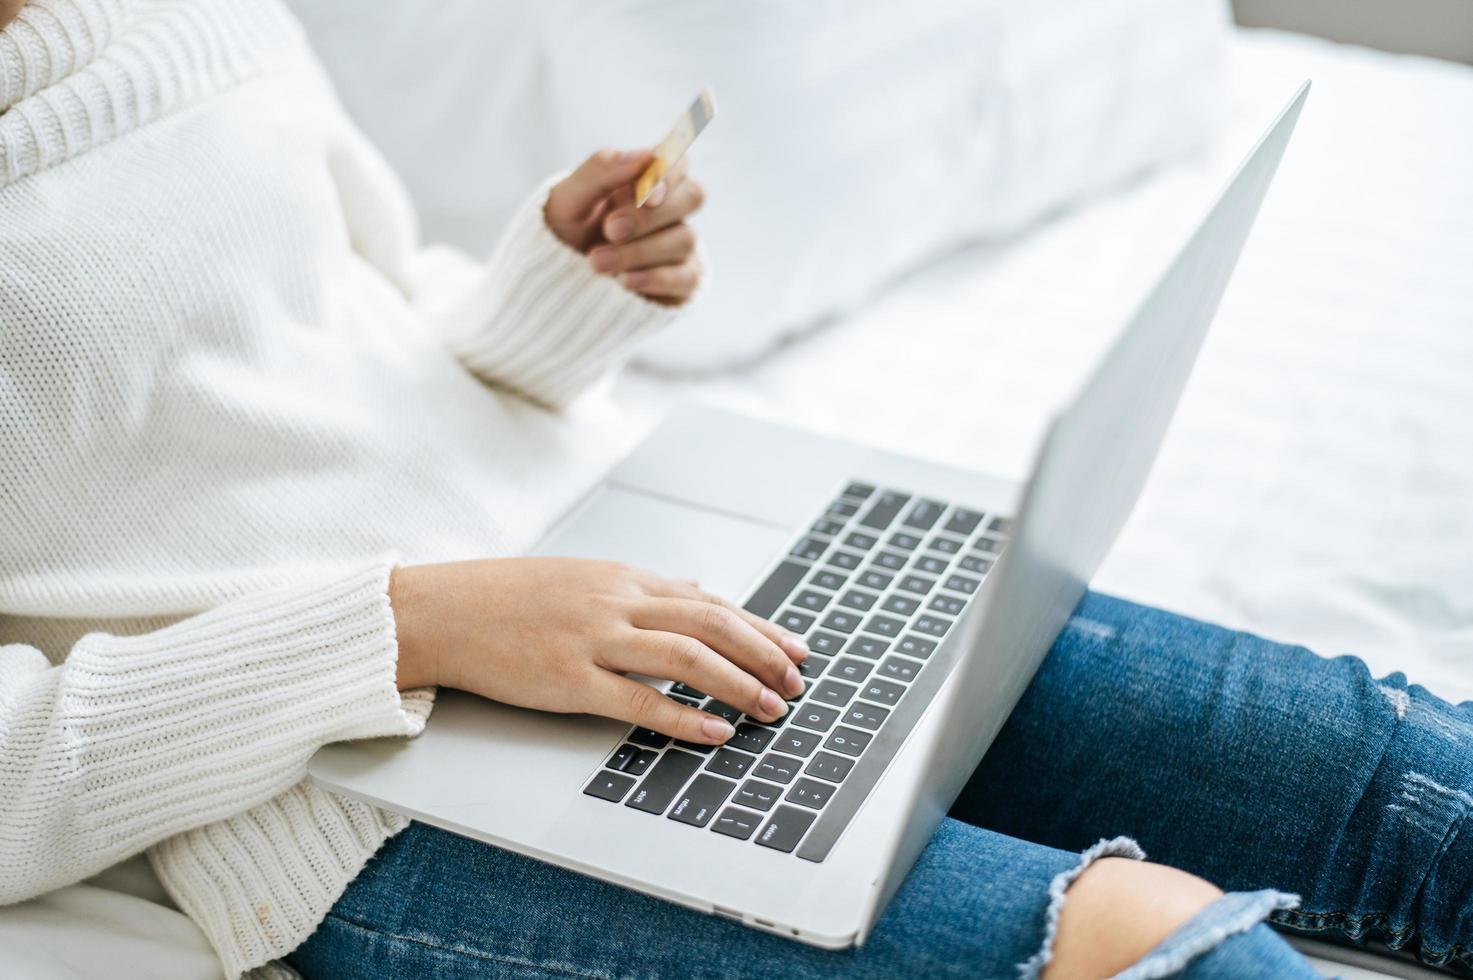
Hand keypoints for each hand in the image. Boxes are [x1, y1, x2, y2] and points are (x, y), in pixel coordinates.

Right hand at [390, 558, 807, 744]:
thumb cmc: (508, 597)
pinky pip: (638, 699)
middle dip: (764, 654)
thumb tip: (696, 588)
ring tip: (773, 709)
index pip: (710, 601)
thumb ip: (643, 587)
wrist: (444, 611)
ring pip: (686, 657)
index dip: (760, 627)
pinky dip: (684, 716)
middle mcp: (617, 602)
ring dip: (738, 683)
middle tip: (799, 682)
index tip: (797, 648)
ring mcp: (593, 639)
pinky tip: (715, 732)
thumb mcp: (584, 576)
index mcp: (624, 579)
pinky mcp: (569, 679)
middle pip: (711, 624)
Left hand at [544, 149, 704, 305]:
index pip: (677, 161)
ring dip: (639, 251)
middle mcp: (672, 208)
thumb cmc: (570, 225)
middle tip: (610, 229)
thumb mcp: (569, 196)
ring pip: (684, 239)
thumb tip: (642, 156)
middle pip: (693, 196)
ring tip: (597, 261)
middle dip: (650, 215)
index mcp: (648, 177)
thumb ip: (601, 170)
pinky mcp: (683, 279)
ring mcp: (680, 244)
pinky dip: (655, 278)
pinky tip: (625, 281)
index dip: (670, 175)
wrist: (561, 272)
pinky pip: (687, 277)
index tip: (648, 195)